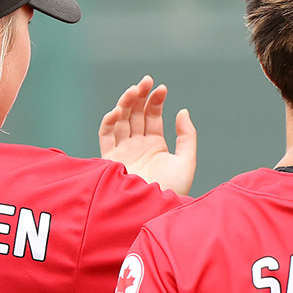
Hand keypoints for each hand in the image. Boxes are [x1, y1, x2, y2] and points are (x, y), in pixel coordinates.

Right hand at [99, 76, 196, 195]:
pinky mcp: (110, 159)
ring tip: (135, 90)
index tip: (162, 88)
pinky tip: (119, 110)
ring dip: (126, 103)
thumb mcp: (186, 161)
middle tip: (146, 81)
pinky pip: (106, 136)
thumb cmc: (172, 191)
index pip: (152, 116)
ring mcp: (123, 151)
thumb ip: (186, 136)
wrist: (153, 211)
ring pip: (121, 120)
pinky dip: (109, 121)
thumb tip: (182, 111)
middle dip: (140, 96)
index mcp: (155, 145)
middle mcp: (137, 146)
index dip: (156, 101)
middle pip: (136, 114)